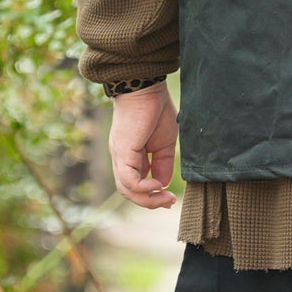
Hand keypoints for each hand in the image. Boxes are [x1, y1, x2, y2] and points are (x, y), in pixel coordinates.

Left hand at [110, 83, 178, 209]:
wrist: (146, 88)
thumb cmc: (156, 109)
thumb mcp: (164, 143)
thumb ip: (163, 164)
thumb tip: (162, 184)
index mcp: (131, 156)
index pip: (136, 185)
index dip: (152, 196)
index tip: (171, 199)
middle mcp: (122, 159)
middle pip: (130, 192)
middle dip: (151, 202)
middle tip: (170, 202)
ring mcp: (120, 156)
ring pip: (127, 190)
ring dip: (147, 199)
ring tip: (165, 198)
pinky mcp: (123, 152)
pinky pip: (129, 180)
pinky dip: (143, 188)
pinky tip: (158, 185)